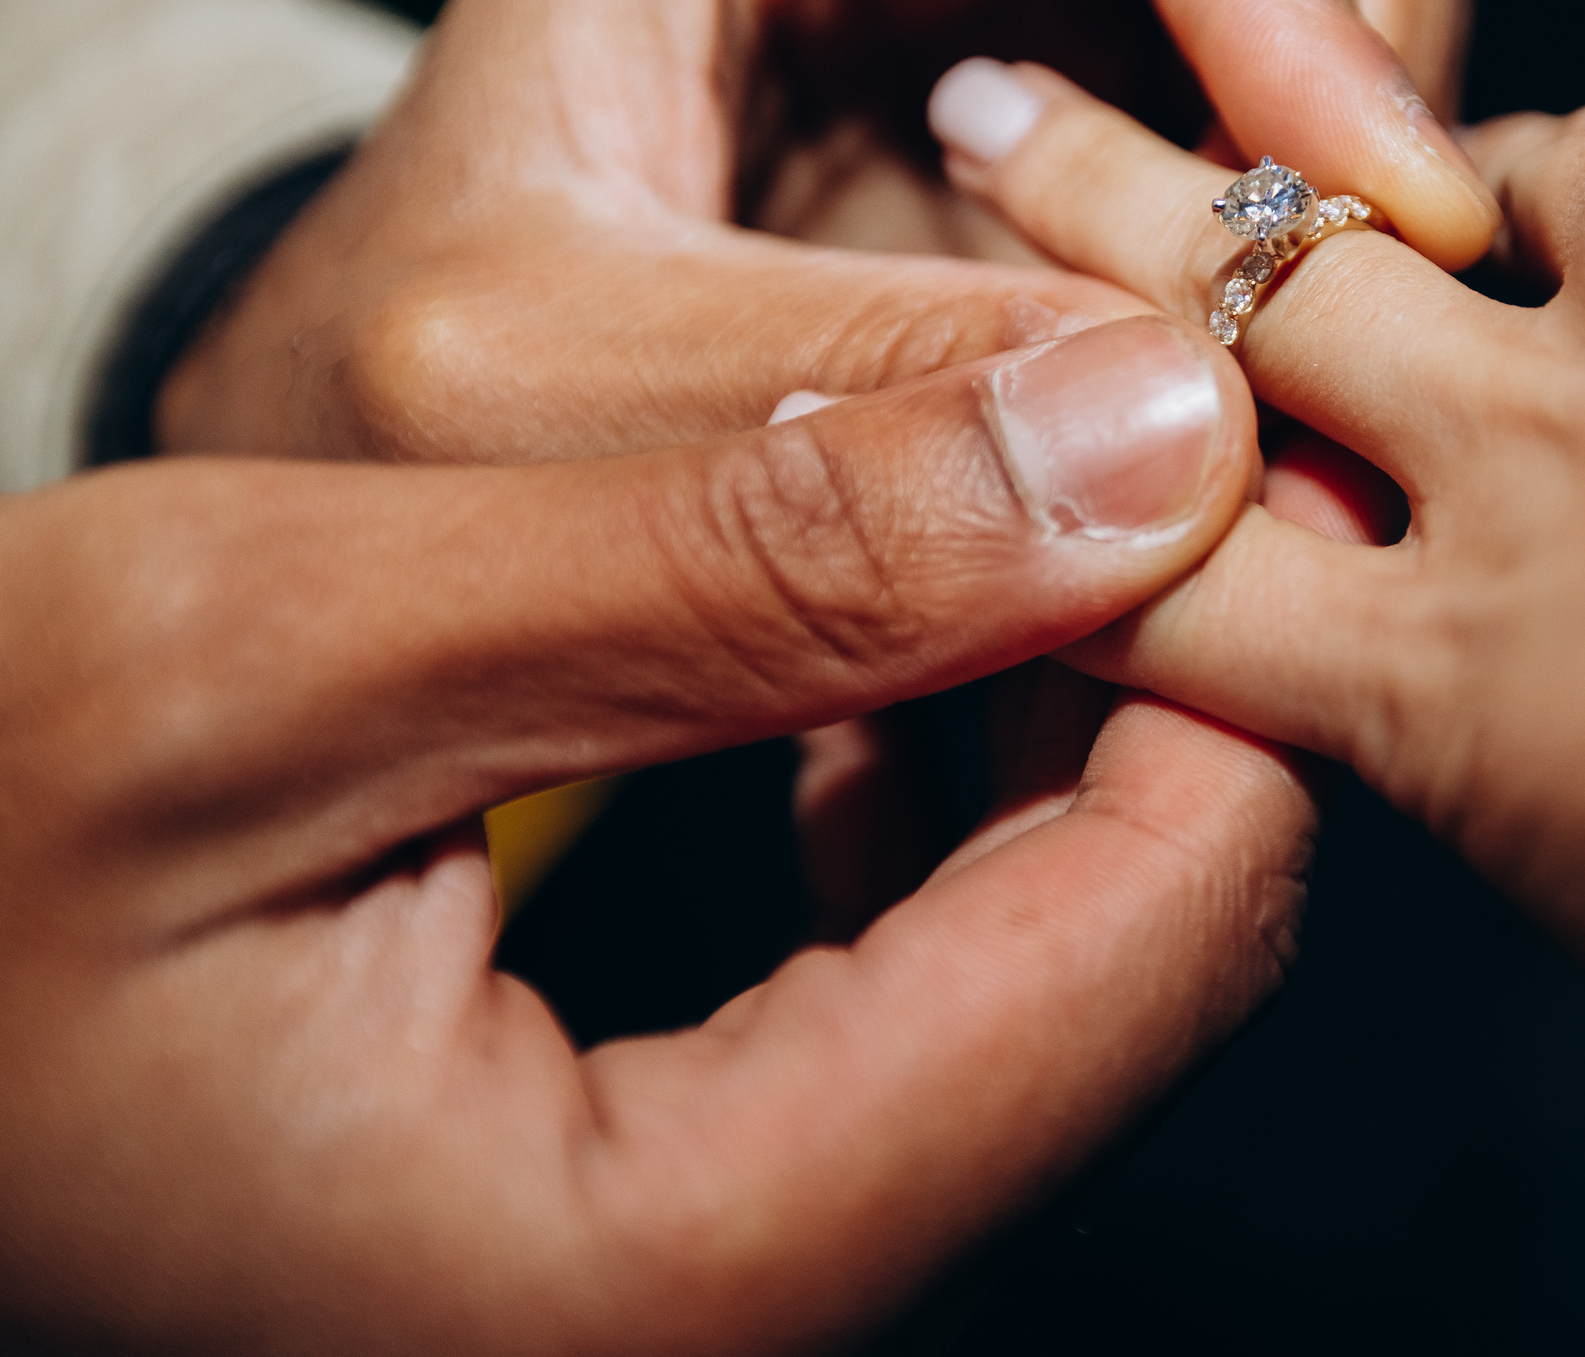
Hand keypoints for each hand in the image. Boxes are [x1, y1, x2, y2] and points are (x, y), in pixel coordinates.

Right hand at [0, 316, 1324, 1354]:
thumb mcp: (271, 651)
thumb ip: (734, 562)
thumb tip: (1145, 441)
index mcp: (670, 1266)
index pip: (1164, 925)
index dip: (1236, 630)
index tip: (1217, 396)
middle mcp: (757, 1316)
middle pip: (1157, 951)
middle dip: (1178, 660)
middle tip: (1134, 398)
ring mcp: (749, 1263)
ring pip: (1075, 955)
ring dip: (1078, 702)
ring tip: (1023, 475)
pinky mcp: (714, 1187)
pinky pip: (953, 982)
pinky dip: (962, 785)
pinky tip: (879, 643)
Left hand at [157, 0, 1487, 466]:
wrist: (380, 445)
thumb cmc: (391, 377)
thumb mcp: (532, 393)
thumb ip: (827, 419)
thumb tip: (1192, 438)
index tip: (1371, 223)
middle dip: (1372, 76)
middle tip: (1328, 320)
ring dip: (1355, 193)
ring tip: (1266, 394)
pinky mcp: (1103, 125)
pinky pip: (1309, 144)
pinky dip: (1318, 273)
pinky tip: (1235, 413)